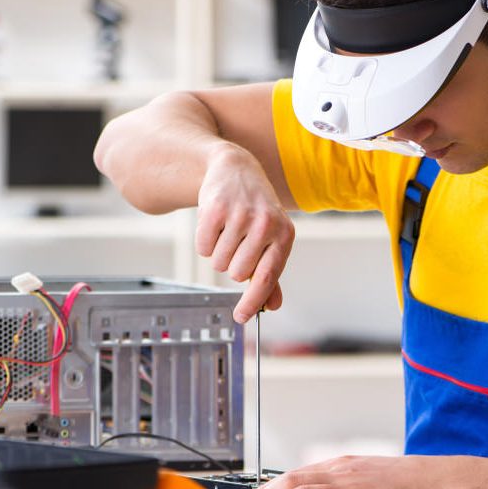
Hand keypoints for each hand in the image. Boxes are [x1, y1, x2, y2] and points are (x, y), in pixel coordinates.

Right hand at [196, 144, 294, 322]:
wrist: (236, 170)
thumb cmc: (256, 212)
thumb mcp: (272, 238)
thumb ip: (271, 273)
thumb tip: (273, 306)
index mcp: (284, 235)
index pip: (267, 277)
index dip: (252, 301)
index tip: (241, 318)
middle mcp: (265, 224)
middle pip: (237, 274)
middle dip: (232, 265)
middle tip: (237, 244)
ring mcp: (240, 215)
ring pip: (218, 263)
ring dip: (219, 254)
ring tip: (228, 231)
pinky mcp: (216, 209)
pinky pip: (203, 248)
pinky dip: (205, 242)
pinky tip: (216, 223)